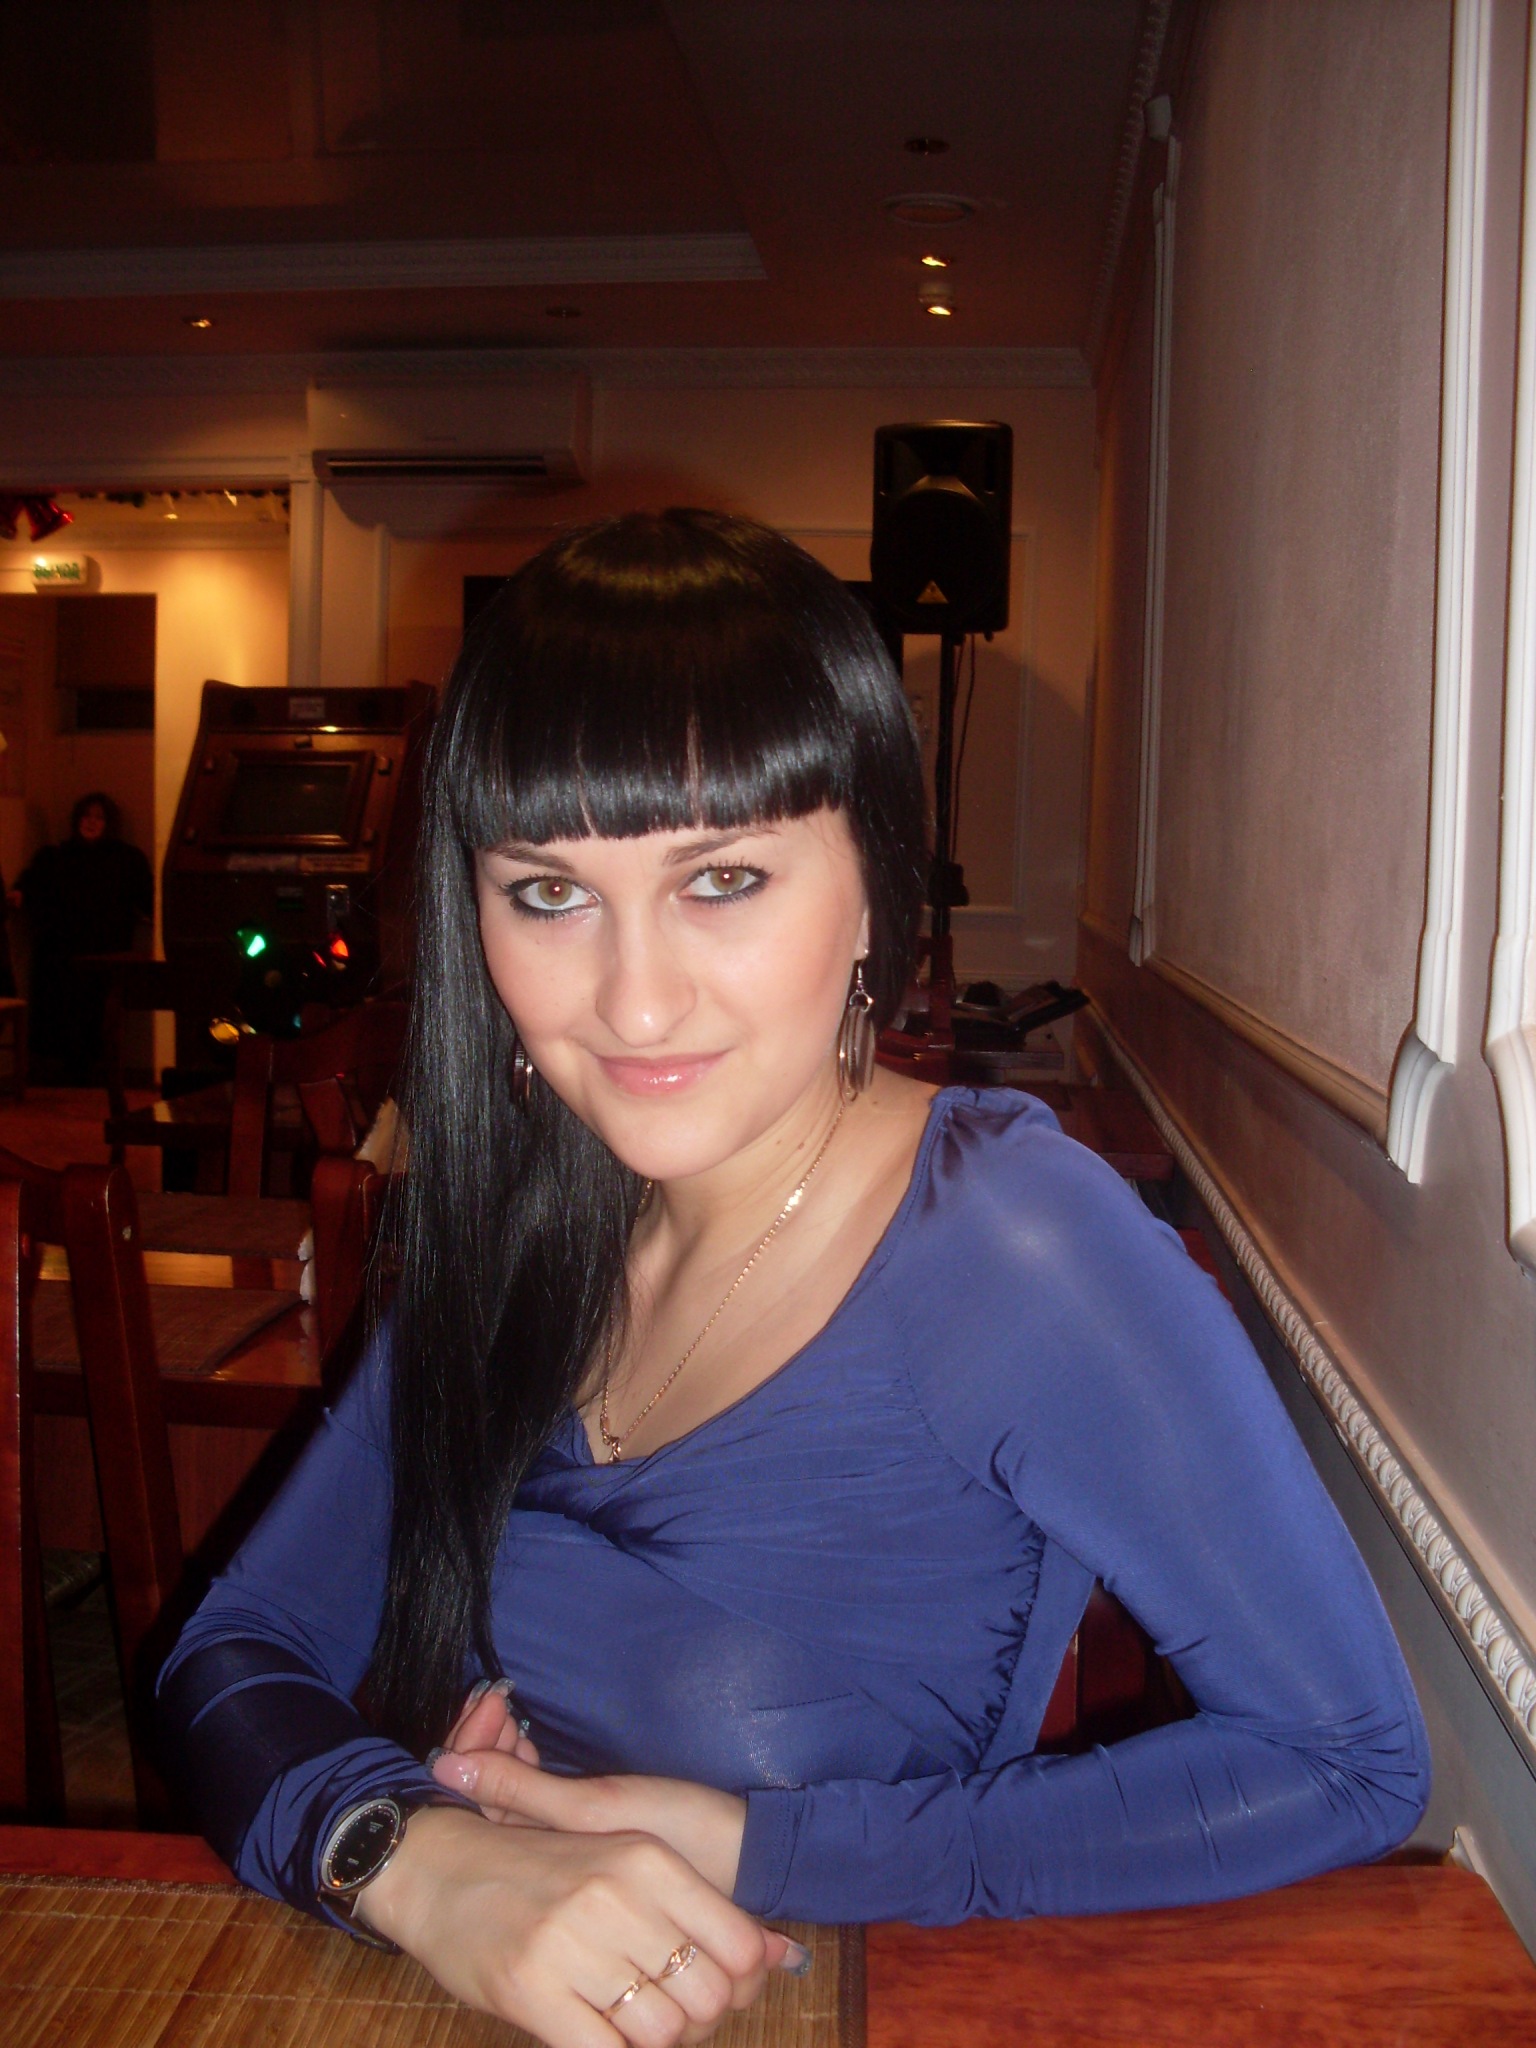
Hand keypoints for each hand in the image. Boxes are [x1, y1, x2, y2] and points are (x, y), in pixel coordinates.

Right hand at [356, 1804, 793, 2047]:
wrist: (438, 1866)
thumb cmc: (540, 1867)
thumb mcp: (621, 1859)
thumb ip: (694, 1907)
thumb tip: (780, 1953)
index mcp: (646, 1859)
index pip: (737, 1947)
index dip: (736, 1987)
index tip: (708, 1991)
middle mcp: (617, 1896)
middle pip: (704, 2000)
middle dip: (693, 2024)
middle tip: (661, 2014)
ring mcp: (573, 1942)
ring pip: (659, 2033)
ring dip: (650, 2044)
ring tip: (625, 2025)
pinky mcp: (532, 1988)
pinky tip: (595, 2038)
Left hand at [432, 1686, 748, 1897]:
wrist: (748, 1852)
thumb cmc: (676, 1831)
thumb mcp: (596, 1808)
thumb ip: (519, 1790)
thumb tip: (441, 1766)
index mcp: (534, 1862)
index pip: (475, 1802)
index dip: (471, 1747)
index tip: (486, 1699)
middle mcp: (542, 1858)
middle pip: (489, 1798)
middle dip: (485, 1742)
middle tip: (496, 1696)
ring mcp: (566, 1848)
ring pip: (513, 1798)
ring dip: (505, 1750)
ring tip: (508, 1710)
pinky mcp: (591, 1836)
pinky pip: (538, 1801)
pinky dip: (527, 1766)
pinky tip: (528, 1741)